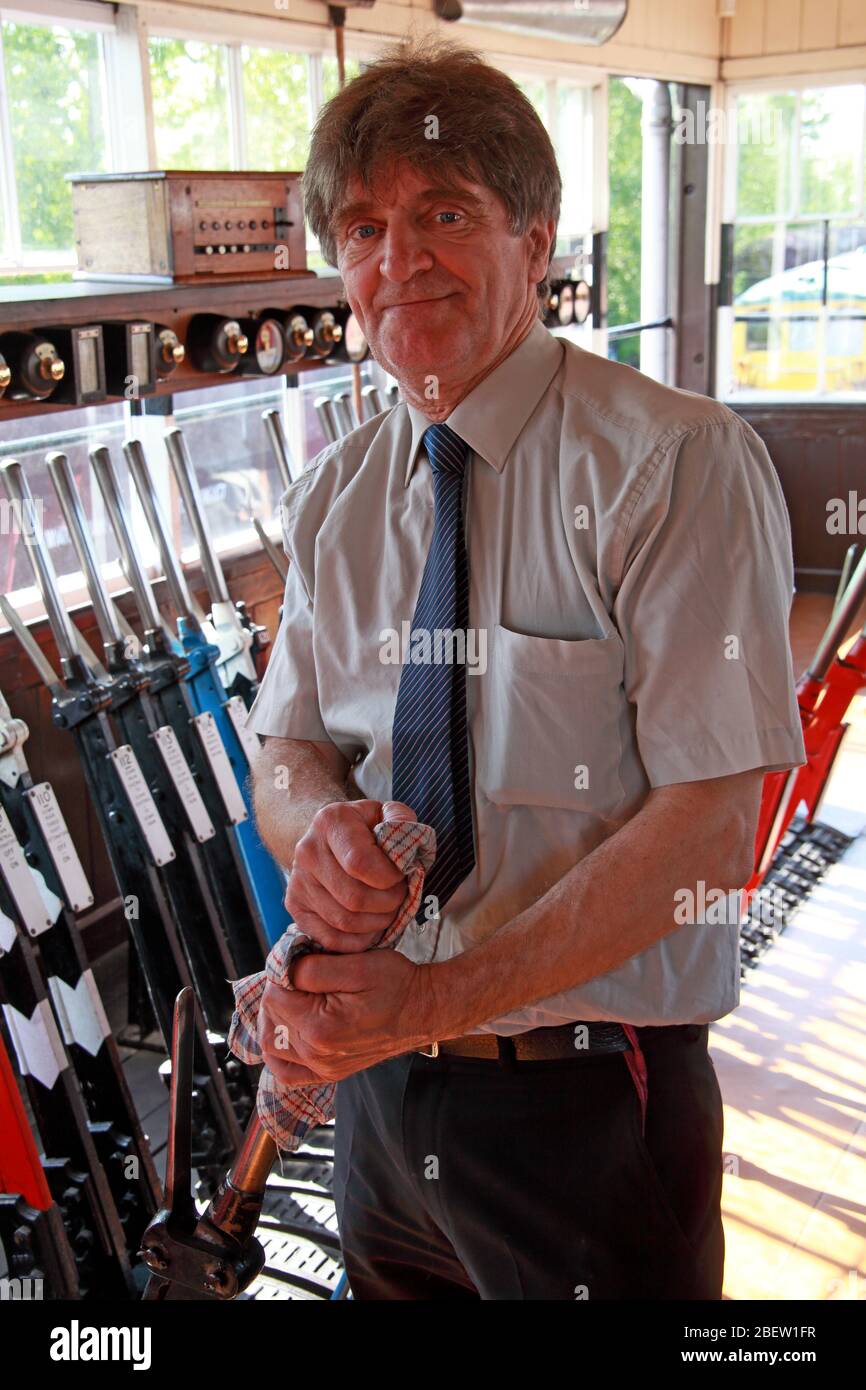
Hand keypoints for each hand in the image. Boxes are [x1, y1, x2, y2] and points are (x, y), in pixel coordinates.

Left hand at [257, 949, 442, 1083]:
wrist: (423, 1010)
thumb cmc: (395, 984)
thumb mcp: (357, 964)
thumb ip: (313, 969)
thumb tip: (284, 971)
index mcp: (321, 1028)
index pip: (273, 997)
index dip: (282, 973)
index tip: (301, 962)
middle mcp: (318, 1054)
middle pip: (271, 1020)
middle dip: (279, 993)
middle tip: (300, 976)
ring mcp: (323, 1068)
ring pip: (273, 1045)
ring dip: (276, 1019)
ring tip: (294, 999)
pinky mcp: (330, 1073)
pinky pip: (287, 1073)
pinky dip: (280, 1052)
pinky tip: (289, 1031)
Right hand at [285, 799, 415, 951]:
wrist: (326, 837)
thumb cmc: (363, 828)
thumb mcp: (384, 814)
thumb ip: (401, 820)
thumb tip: (407, 839)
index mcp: (331, 822)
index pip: (360, 862)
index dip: (390, 878)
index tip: (402, 875)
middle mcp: (308, 851)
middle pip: (354, 898)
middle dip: (388, 904)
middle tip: (400, 896)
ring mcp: (297, 881)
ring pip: (344, 922)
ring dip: (377, 923)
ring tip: (388, 910)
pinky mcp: (294, 906)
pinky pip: (330, 938)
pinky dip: (358, 941)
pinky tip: (371, 928)